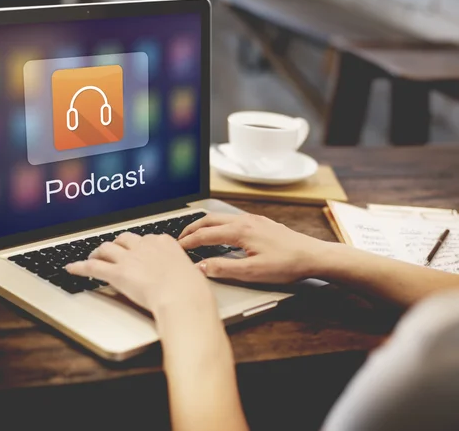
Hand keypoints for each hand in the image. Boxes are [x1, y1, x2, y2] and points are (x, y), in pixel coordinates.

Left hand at [66, 233, 215, 315]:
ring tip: (93, 256)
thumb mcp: (191, 273)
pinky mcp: (117, 273)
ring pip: (107, 248)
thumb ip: (182, 271)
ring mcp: (130, 258)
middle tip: (113, 251)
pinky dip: (80, 267)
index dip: (138, 245)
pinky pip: (93, 267)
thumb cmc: (191, 290)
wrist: (182, 297)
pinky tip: (72, 268)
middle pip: (124, 239)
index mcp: (164, 242)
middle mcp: (145, 246)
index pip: (146, 238)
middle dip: (117, 244)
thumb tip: (185, 277)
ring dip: (98, 252)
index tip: (136, 250)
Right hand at [179, 213, 329, 283]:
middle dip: (191, 228)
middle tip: (179, 238)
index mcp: (240, 231)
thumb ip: (223, 268)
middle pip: (209, 220)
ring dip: (204, 225)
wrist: (313, 256)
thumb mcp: (252, 272)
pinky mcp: (261, 223)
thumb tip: (200, 266)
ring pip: (221, 217)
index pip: (205, 235)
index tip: (176, 248)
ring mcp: (254, 220)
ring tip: (195, 234)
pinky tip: (221, 233)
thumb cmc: (286, 264)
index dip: (188, 242)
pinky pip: (232, 219)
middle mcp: (245, 221)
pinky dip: (218, 224)